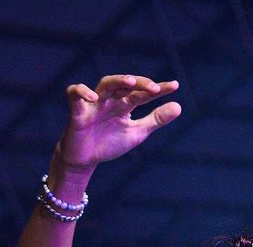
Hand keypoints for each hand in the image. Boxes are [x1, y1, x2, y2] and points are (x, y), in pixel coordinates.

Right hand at [54, 74, 181, 173]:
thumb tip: (178, 106)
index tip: (175, 86)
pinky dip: (82, 92)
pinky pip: (74, 94)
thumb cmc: (109, 142)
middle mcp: (111, 99)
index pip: (143, 93)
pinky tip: (94, 97)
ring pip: (105, 84)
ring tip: (131, 83)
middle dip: (140, 84)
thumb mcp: (137, 133)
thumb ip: (156, 120)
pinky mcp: (76, 111)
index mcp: (125, 104)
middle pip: (125, 84)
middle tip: (155, 88)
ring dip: (117, 81)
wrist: (84, 160)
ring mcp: (94, 103)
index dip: (159, 89)